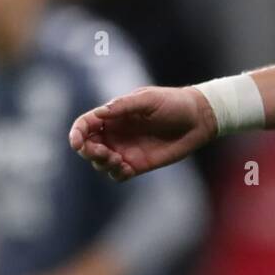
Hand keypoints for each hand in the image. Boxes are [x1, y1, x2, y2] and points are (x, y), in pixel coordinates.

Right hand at [69, 86, 216, 180]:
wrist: (198, 119)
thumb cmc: (173, 103)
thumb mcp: (148, 100)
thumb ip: (123, 106)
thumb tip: (98, 114)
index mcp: (114, 115)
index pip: (86, 124)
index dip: (76, 133)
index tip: (77, 142)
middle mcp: (115, 133)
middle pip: (88, 146)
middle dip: (88, 151)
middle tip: (102, 152)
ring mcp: (125, 150)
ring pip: (100, 163)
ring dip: (102, 163)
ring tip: (118, 159)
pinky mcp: (137, 164)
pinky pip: (117, 175)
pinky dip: (115, 173)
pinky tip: (126, 167)